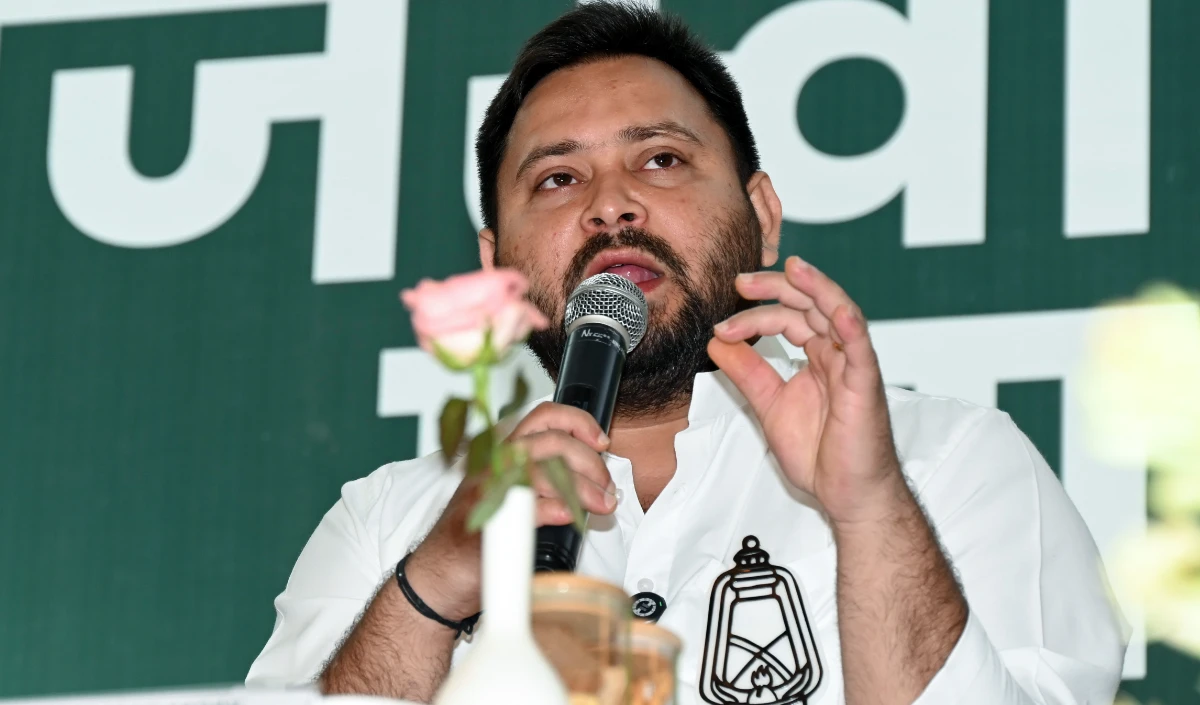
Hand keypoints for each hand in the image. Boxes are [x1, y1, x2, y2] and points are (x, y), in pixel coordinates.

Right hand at [407, 401, 615, 619]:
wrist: (439, 575)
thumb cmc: (474, 536)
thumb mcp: (508, 492)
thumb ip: (541, 475)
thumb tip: (591, 476)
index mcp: (500, 452)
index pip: (543, 416)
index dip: (578, 422)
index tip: (600, 442)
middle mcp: (493, 464)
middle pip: (553, 442)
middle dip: (590, 463)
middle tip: (605, 488)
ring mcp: (489, 491)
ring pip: (548, 471)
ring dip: (584, 489)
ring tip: (600, 506)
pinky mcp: (490, 521)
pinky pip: (533, 506)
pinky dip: (560, 508)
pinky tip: (571, 517)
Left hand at [708, 255, 902, 525]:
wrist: (847, 494)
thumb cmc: (822, 455)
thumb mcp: (769, 406)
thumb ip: (747, 373)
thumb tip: (717, 342)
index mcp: (818, 357)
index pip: (788, 318)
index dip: (754, 316)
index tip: (723, 327)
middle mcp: (837, 355)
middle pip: (811, 305)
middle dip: (777, 288)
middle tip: (742, 282)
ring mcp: (853, 367)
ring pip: (839, 313)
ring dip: (815, 288)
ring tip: (792, 270)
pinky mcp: (866, 386)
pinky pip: (862, 349)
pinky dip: (851, 327)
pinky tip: (836, 311)